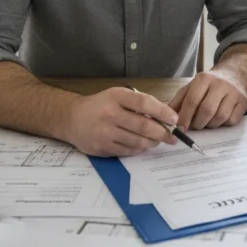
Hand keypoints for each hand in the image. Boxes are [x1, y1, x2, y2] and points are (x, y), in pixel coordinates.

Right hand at [63, 87, 177, 156]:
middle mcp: (109, 114)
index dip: (162, 112)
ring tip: (157, 140)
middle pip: (143, 126)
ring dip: (152, 142)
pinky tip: (142, 144)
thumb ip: (139, 103)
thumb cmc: (101, 105)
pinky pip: (128, 151)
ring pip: (137, 141)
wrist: (72, 119)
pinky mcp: (102, 148)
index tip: (174, 119)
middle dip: (162, 133)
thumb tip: (166, 116)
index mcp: (115, 97)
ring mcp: (104, 133)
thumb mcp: (118, 96)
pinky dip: (139, 148)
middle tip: (172, 136)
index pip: (143, 103)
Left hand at [169, 71, 246, 129]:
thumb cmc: (209, 84)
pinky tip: (218, 119)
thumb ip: (179, 101)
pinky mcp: (243, 102)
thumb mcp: (191, 87)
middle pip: (207, 110)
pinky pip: (231, 120)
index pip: (192, 101)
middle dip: (198, 123)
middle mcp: (220, 84)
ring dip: (210, 125)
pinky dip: (223, 124)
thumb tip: (168, 118)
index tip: (180, 128)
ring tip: (206, 121)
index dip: (185, 117)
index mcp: (204, 79)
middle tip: (194, 126)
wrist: (233, 73)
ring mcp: (234, 93)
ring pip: (220, 117)